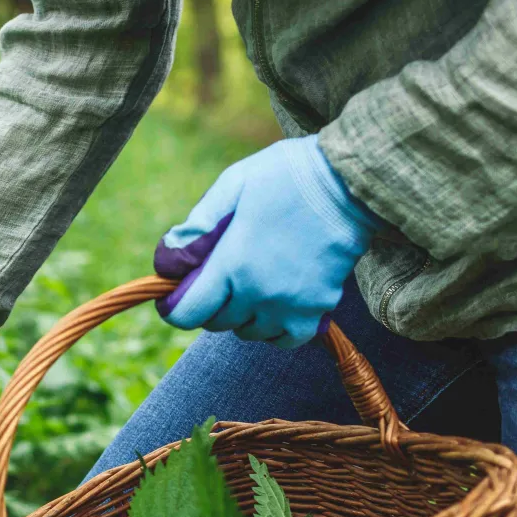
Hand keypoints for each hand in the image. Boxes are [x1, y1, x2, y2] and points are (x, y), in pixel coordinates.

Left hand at [153, 134, 379, 348]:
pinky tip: (276, 302)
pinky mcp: (318, 309)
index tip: (175, 296)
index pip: (187, 313)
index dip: (175, 307)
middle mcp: (260, 292)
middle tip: (222, 274)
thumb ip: (198, 225)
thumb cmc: (286, 176)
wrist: (350, 182)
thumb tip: (166, 262)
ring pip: (249, 332)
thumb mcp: (234, 184)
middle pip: (216, 322)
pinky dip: (275, 329)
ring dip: (242, 315)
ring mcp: (291, 304)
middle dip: (211, 302)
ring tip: (252, 282)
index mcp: (233, 262)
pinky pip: (285, 340)